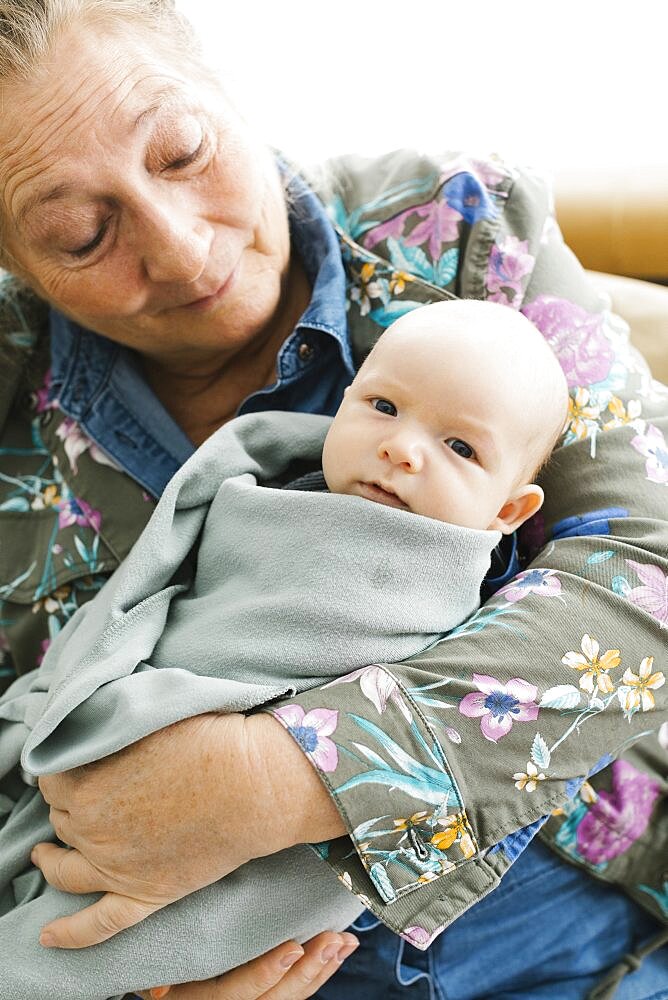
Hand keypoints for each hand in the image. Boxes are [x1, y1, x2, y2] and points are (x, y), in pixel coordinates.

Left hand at [34, 711, 344, 947]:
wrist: (255, 783)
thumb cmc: (209, 742)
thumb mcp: (146, 722)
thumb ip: (107, 736)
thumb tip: (89, 742)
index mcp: (86, 784)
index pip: (53, 778)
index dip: (64, 769)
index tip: (78, 763)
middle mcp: (92, 829)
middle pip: (60, 818)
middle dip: (68, 805)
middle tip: (88, 792)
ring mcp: (117, 868)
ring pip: (65, 868)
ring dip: (52, 858)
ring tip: (47, 852)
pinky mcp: (146, 894)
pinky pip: (98, 924)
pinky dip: (70, 933)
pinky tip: (48, 934)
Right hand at [134, 933, 358, 999]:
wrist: (170, 981)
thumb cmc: (158, 958)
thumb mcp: (155, 962)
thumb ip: (164, 967)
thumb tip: (159, 986)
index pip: (234, 993)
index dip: (265, 973)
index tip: (293, 947)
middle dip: (306, 972)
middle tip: (331, 940)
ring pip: (289, 999)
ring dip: (321, 971)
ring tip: (344, 942)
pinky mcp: (263, 999)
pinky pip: (294, 995)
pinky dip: (319, 973)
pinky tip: (338, 952)